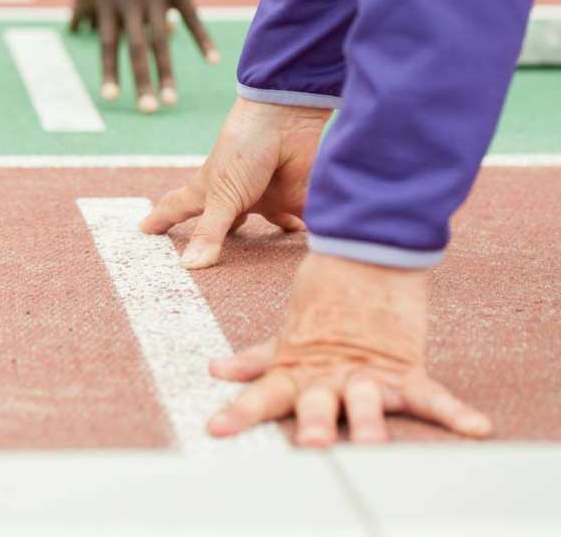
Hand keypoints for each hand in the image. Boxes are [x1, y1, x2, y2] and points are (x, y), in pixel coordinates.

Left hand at [70, 0, 216, 112]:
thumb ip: (100, 3)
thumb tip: (88, 29)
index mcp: (109, 1)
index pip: (108, 43)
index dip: (110, 70)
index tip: (110, 97)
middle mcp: (129, 1)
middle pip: (135, 49)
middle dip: (142, 82)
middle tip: (148, 111)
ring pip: (161, 41)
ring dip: (167, 73)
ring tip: (170, 101)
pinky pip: (191, 19)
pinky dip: (202, 41)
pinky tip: (213, 61)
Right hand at [141, 97, 330, 266]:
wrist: (289, 120)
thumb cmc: (244, 147)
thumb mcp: (222, 194)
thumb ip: (209, 231)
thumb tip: (189, 266)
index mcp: (208, 190)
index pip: (178, 207)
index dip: (161, 219)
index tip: (143, 228)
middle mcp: (234, 196)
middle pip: (220, 222)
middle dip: (213, 238)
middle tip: (201, 258)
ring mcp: (263, 198)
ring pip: (260, 227)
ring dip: (261, 243)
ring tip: (258, 264)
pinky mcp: (291, 200)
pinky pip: (296, 223)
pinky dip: (299, 233)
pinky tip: (306, 242)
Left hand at [207, 252, 492, 444]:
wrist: (364, 249)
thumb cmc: (323, 292)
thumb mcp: (288, 330)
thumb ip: (258, 360)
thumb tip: (218, 371)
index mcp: (296, 364)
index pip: (263, 392)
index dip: (240, 412)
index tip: (215, 430)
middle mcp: (328, 373)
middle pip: (317, 404)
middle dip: (315, 423)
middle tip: (313, 441)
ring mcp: (367, 370)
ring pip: (367, 402)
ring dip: (369, 421)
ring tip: (376, 442)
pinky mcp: (404, 364)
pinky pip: (432, 396)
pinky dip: (455, 413)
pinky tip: (476, 429)